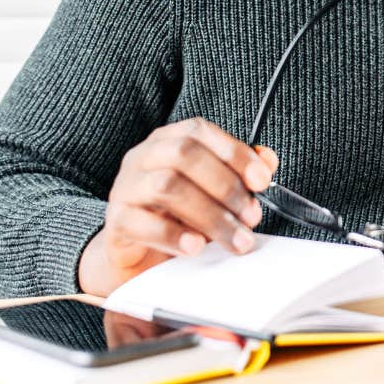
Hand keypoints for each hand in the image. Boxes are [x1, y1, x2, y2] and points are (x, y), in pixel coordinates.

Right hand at [78, 117, 278, 296]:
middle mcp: (144, 155)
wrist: (137, 252)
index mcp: (169, 139)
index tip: (262, 181)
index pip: (200, 131)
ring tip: (234, 240)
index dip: (235, 153)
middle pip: (184, 154)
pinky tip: (197, 248)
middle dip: (225, 186)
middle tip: (251, 216)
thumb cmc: (179, 214)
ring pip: (167, 186)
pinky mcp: (115, 220)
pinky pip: (140, 222)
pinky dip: (173, 236)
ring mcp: (126, 186)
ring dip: (209, 215)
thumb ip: (239, 172)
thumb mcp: (212, 191)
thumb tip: (267, 160)